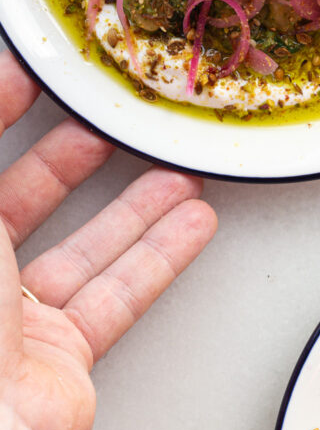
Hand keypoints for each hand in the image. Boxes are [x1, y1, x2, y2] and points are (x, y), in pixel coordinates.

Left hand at [0, 51, 216, 429]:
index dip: (0, 108)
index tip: (34, 74)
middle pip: (22, 200)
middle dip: (68, 155)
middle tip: (106, 118)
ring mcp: (13, 320)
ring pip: (84, 246)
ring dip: (133, 203)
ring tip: (174, 165)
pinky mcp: (61, 355)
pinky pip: (119, 294)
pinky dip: (160, 256)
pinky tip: (191, 223)